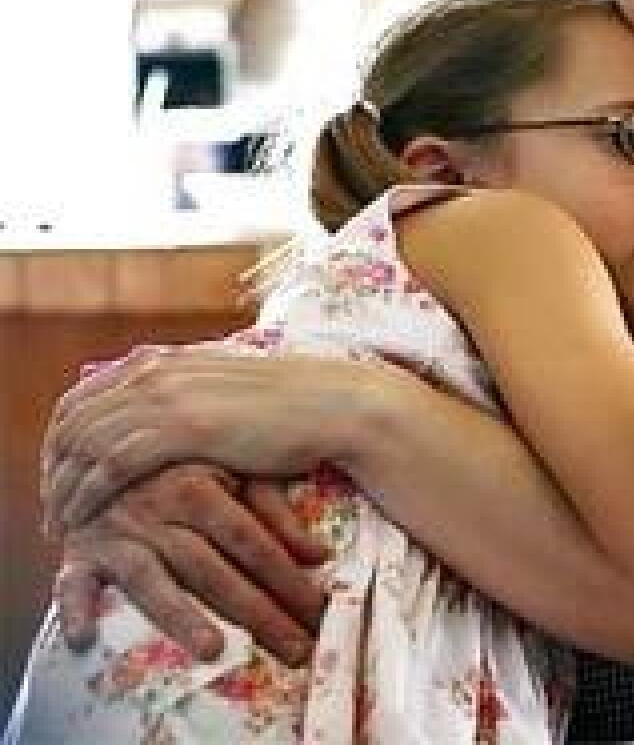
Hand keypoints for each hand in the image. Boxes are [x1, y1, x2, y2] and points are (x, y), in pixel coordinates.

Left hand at [43, 343, 381, 530]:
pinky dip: (87, 493)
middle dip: (53, 466)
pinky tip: (83, 518)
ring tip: (60, 523)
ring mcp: (167, 396)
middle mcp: (157, 371)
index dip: (60, 438)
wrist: (331, 405)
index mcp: (165, 360)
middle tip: (52, 505)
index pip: (85, 396)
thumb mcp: (225, 391)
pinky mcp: (181, 427)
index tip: (59, 474)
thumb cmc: (291, 406)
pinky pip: (110, 463)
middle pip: (74, 419)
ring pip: (84, 443)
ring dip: (62, 486)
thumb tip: (164, 415)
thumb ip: (187, 396)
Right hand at [54, 464, 328, 666]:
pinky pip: (73, 583)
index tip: (317, 612)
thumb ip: (274, 511)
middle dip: (256, 612)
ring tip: (213, 650)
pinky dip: (76, 609)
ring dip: (179, 616)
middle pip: (212, 569)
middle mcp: (159, 511)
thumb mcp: (231, 474)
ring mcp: (118, 535)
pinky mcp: (81, 554)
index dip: (285, 577)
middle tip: (292, 649)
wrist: (106, 450)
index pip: (250, 541)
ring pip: (152, 580)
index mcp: (200, 487)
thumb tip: (318, 555)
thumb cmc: (182, 465)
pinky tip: (85, 639)